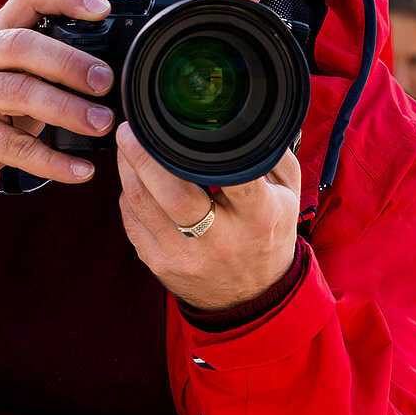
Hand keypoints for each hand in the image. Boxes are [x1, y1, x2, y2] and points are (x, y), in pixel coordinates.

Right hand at [0, 0, 115, 207]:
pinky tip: (80, 171)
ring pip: (18, 92)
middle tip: (106, 82)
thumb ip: (50, 65)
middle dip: (70, 62)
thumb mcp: (16, 76)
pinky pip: (14, 146)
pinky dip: (52, 160)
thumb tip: (112, 72)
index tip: (102, 8)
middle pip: (23, 46)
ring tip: (101, 124)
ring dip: (66, 109)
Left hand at [116, 122, 300, 311]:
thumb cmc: (269, 235)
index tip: (179, 125)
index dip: (204, 151)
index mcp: (258, 216)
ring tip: (127, 145)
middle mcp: (221, 239)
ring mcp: (185, 255)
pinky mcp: (160, 264)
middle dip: (144, 156)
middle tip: (131, 129)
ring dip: (128, 170)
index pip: (233, 179)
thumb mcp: (288, 194)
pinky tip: (133, 178)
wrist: (253, 297)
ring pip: (143, 205)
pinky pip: (132, 222)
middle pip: (173, 194)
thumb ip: (271, 154)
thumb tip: (246, 116)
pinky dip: (128, 195)